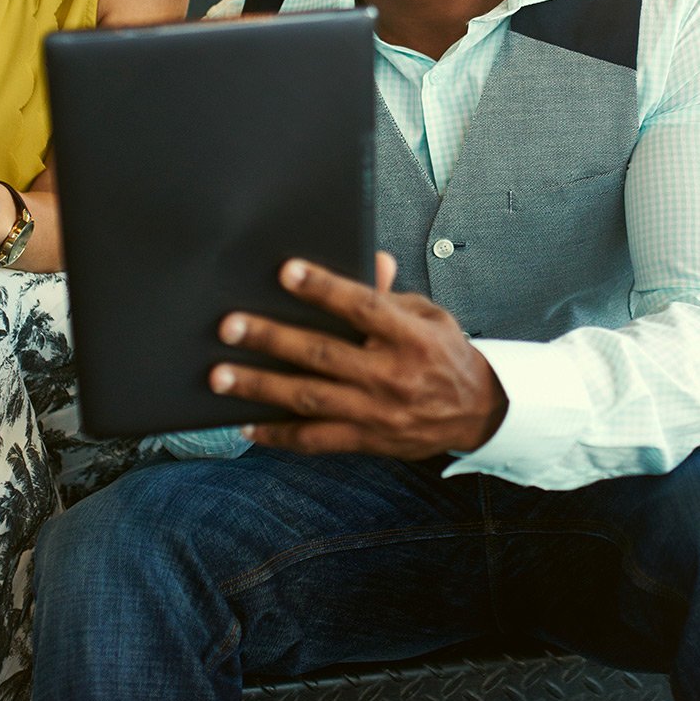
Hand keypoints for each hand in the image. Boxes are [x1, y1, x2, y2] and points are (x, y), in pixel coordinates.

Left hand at [209, 253, 507, 458]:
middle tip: (230, 326)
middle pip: (322, 354)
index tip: (286, 271)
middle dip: (271, 338)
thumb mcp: (428, 314)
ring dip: (260, 386)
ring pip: (309, 397)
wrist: (478, 413)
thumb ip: (390, 293)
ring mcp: (377, 412)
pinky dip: (278, 434)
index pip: (362, 307)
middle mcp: (390, 374)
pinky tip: (245, 423)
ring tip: (221, 376)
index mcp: (409, 336)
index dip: (324, 288)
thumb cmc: (443, 354)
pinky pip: (315, 440)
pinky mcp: (367, 440)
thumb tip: (372, 260)